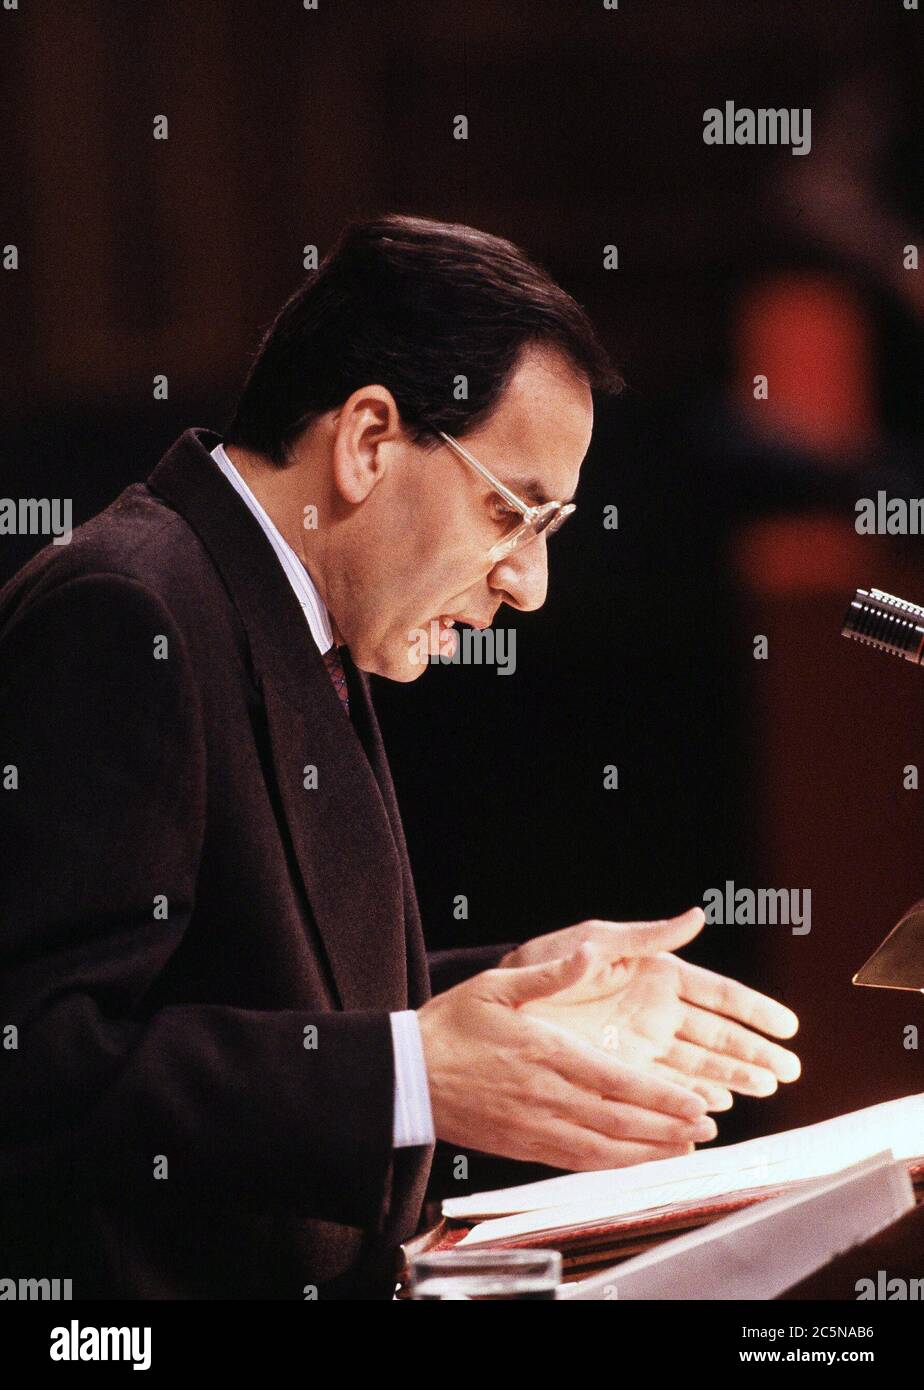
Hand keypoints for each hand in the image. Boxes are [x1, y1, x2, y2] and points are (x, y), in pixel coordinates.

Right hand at [417, 948, 716, 1172]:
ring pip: (603, 1149)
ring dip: (648, 1152)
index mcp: (545, 1052)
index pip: (617, 1081)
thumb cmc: (450, 1026)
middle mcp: (545, 1095)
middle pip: (620, 1120)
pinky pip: (577, 1162)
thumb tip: (589, 953)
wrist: (405, 1076)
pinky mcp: (523, 1146)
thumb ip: (551, 975)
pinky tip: (634, 1162)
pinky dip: (613, 1166)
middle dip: (668, 1128)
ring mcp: (534, 1126)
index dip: (661, 1096)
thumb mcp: (497, 986)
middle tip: (706, 1129)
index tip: (695, 1102)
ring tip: (685, 1149)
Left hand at [499, 908, 799, 1110]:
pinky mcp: (624, 1069)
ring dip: (734, 1078)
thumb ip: (649, 937)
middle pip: (718, 1035)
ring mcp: (643, 1043)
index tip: (788, 1027)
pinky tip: (718, 1105)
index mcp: (657, 975)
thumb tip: (697, 915)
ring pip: (700, 1064)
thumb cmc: (549, 958)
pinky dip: (694, 1096)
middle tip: (790, 1071)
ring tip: (767, 1090)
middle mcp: (657, 1011)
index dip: (754, 1011)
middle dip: (755, 1053)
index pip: (718, 994)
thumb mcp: (598, 941)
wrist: (505, 999)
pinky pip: (668, 1086)